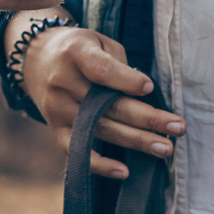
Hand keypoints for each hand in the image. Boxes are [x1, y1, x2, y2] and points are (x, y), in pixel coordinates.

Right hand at [17, 20, 182, 179]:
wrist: (36, 60)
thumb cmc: (78, 49)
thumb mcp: (98, 41)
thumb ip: (119, 62)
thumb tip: (143, 92)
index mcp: (76, 54)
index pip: (102, 69)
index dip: (126, 80)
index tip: (149, 88)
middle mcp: (63, 83)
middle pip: (108, 105)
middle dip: (147, 118)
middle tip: (177, 128)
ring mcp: (58, 110)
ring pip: (100, 129)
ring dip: (136, 141)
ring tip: (164, 148)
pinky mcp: (56, 130)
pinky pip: (76, 152)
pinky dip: (99, 165)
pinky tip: (123, 171)